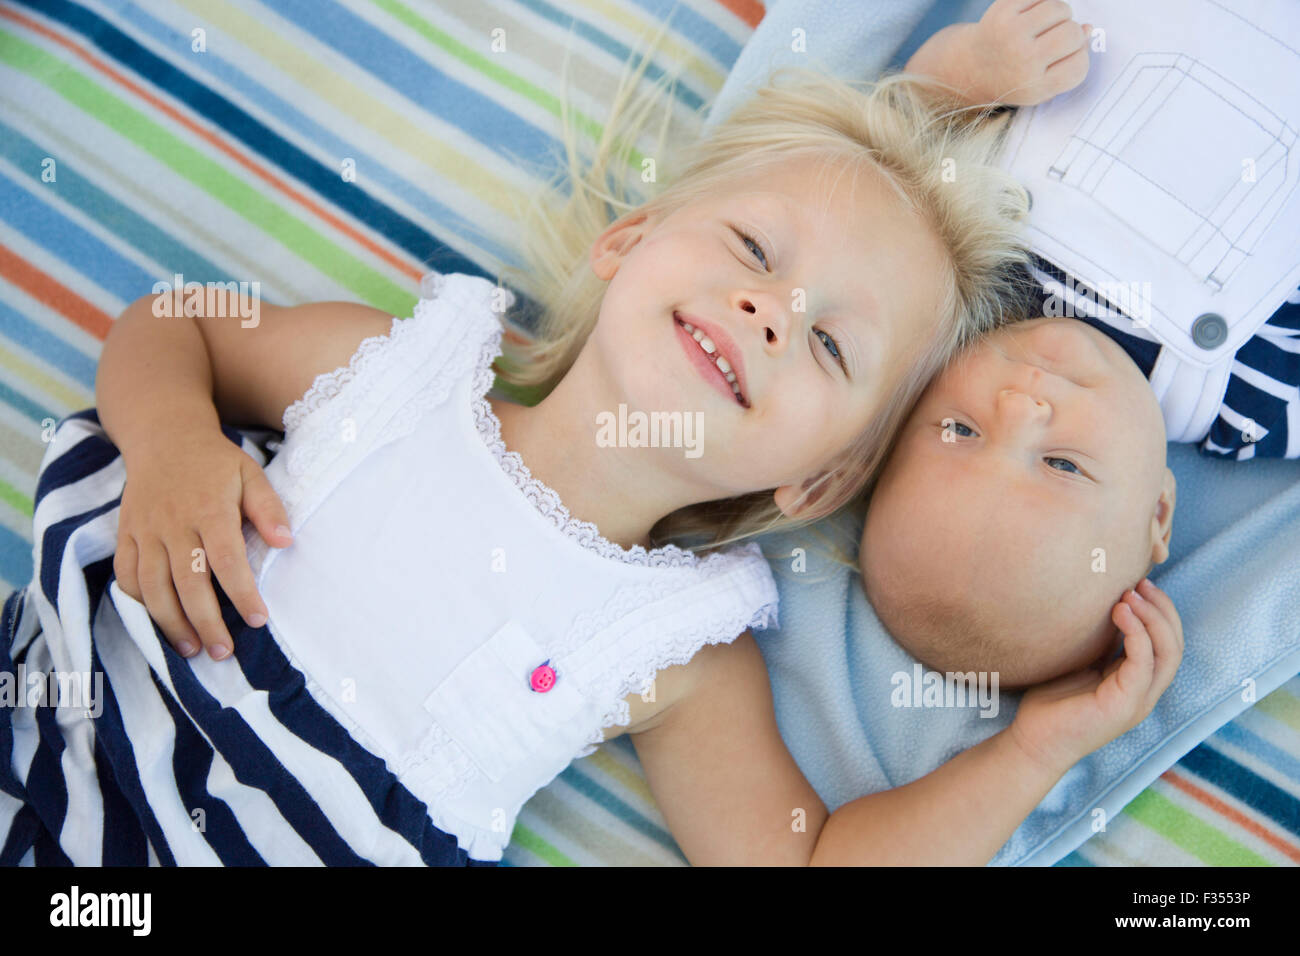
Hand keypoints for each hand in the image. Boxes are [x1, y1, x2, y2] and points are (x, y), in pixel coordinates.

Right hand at [114, 430, 292, 660]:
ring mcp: (145, 530)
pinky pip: (127, 575)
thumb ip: (269, 509)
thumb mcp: (250, 474)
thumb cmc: (215, 461)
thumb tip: (286, 543)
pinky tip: (160, 620)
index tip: (258, 620)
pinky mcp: (126, 534)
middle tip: (223, 652)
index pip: (227, 561)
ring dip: (171, 622)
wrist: (163, 436)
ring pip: (152, 586)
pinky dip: (140, 602)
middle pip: (187, 583)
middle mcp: (173, 524)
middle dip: (206, 622)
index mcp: (209, 510)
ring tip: (192, 648)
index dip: (242, 594)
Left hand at [964, 0, 1092, 105]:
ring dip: (1059, 15)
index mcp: (1034, 86)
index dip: (1079, 56)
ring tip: (1044, 26)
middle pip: (1074, 34)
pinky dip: (1042, 3)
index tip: (1065, 57)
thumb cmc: (1014, 76)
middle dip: (1072, 33)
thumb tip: (1087, 28)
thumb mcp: (1040, 87)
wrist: (972, 67)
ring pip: (1060, 9)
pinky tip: (1030, 16)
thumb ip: (1069, 67)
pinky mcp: (1002, 11)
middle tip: (1054, 40)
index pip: (1079, 66)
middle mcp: (1022, 60)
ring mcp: (1011, 33)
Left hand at [1008, 578, 1183, 775]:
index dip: (1161, 612)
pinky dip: (1137, 634)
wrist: (1034, 741)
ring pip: (1167, 654)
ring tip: (1129, 594)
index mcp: (1137, 683)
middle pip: (1175, 646)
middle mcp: (1145, 693)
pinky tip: (1120, 613)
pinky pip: (1142, 664)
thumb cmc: (1052, 702)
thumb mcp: (1081, 664)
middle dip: (1163, 609)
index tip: (1139, 584)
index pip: (1168, 644)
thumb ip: (1099, 644)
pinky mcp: (1123, 706)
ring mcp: (1138, 702)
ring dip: (1153, 618)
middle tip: (1140, 582)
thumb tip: (1100, 605)